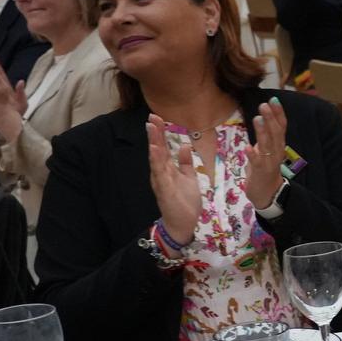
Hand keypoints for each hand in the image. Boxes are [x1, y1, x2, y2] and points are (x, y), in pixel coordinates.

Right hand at [144, 115, 200, 245]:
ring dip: (154, 143)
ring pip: (156, 159)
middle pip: (157, 150)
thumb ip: (186, 162)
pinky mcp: (164, 189)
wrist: (183, 223)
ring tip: (152, 129)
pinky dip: (157, 161)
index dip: (160, 133)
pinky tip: (155, 150)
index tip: (158, 117)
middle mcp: (161, 173)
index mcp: (168, 169)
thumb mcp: (189, 178)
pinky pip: (160, 173)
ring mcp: (161, 181)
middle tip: (152, 116)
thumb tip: (185, 145)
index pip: (163, 147)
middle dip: (155, 133)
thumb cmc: (185, 201)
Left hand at [242, 98, 288, 210]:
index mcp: (278, 145)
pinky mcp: (261, 172)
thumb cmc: (264, 168)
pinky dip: (253, 155)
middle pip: (276, 133)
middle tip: (264, 104)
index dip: (278, 113)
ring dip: (262, 132)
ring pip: (267, 145)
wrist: (268, 193)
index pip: (281, 126)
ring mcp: (270, 162)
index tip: (274, 99)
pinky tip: (248, 147)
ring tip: (257, 118)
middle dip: (271, 118)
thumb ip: (267, 135)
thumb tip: (264, 116)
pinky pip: (257, 163)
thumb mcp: (267, 149)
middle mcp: (277, 151)